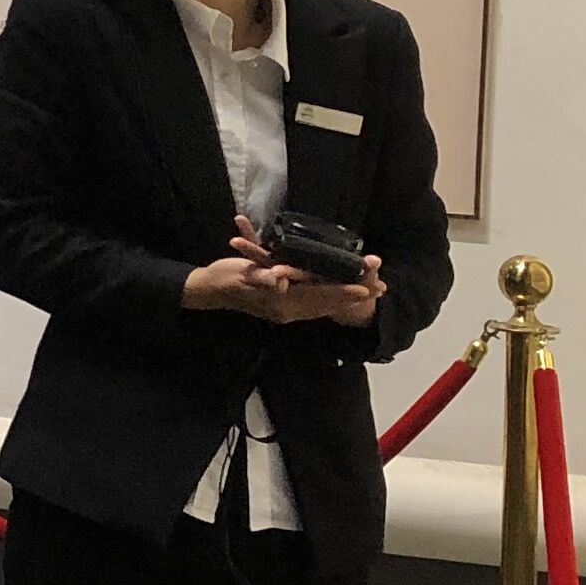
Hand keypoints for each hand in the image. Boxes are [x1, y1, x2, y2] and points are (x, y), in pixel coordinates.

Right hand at [184, 219, 383, 327]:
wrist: (207, 289)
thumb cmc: (224, 279)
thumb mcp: (241, 275)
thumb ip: (261, 279)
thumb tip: (279, 282)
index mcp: (280, 302)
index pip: (318, 296)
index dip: (341, 291)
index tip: (364, 288)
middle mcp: (287, 309)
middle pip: (326, 303)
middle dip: (351, 296)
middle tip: (379, 290)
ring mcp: (285, 308)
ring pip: (322, 304)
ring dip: (345, 298)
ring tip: (367, 293)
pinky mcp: (281, 303)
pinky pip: (311, 303)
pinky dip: (328, 298)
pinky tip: (338, 295)